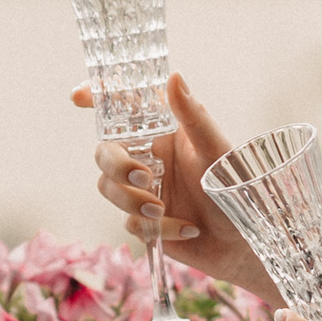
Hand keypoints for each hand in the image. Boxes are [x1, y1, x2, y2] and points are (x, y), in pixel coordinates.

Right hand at [75, 73, 279, 307]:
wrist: (244, 243)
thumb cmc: (237, 189)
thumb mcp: (218, 152)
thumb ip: (194, 117)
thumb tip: (174, 77)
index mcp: (162, 132)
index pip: (123, 108)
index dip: (97, 98)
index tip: (78, 96)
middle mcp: (147, 157)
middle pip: (104, 152)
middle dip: (116, 166)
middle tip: (144, 179)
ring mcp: (142, 190)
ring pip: (108, 188)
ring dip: (132, 201)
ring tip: (163, 211)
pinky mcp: (143, 222)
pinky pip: (130, 224)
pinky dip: (157, 229)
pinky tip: (186, 229)